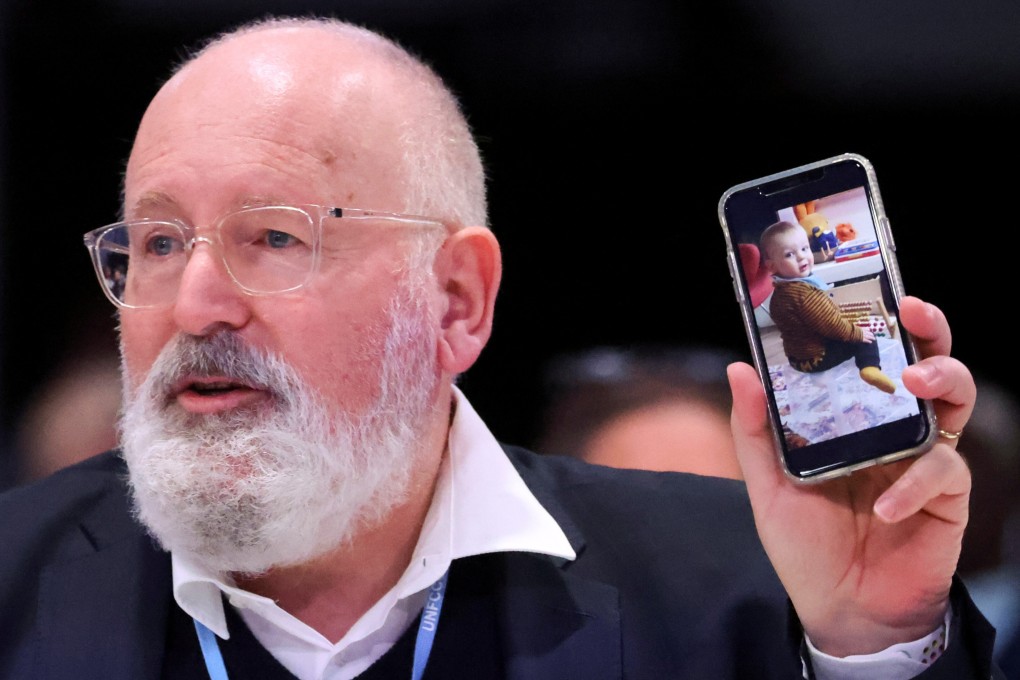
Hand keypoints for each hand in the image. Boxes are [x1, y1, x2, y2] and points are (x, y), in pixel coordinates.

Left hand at [727, 295, 973, 655]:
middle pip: (927, 362)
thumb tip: (739, 367)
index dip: (878, 322)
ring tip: (916, 381)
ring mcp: (923, 458)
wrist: (840, 609)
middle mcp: (894, 428)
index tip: (869, 288)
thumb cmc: (805, 543)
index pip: (873, 357)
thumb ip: (755, 429)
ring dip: (942, 378)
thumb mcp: (768, 483)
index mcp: (854, 417)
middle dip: (928, 331)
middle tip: (911, 313)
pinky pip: (945, 471)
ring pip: (953, 399)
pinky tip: (887, 505)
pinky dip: (916, 482)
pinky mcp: (946, 496)